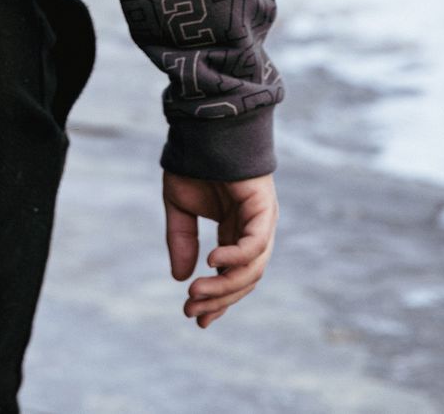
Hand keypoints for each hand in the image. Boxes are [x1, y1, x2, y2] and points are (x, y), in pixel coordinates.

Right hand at [163, 170, 277, 327]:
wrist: (203, 126)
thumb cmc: (194, 161)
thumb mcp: (179, 208)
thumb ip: (181, 241)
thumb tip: (180, 278)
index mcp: (234, 232)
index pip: (232, 276)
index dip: (216, 300)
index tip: (195, 318)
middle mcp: (252, 230)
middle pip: (243, 279)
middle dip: (218, 299)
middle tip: (191, 311)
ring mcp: (261, 221)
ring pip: (252, 268)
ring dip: (224, 285)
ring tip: (196, 291)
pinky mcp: (264, 208)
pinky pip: (255, 243)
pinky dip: (236, 257)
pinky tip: (212, 261)